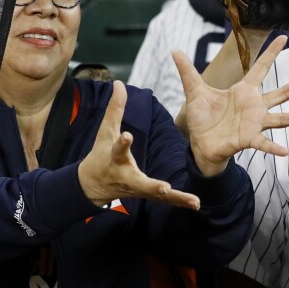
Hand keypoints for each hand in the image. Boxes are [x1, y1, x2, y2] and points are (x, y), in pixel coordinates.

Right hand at [78, 80, 202, 210]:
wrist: (92, 186)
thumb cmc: (101, 154)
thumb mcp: (105, 132)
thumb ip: (115, 108)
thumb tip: (119, 83)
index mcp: (115, 159)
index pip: (118, 149)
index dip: (122, 143)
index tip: (127, 136)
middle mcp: (127, 177)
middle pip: (141, 183)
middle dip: (153, 186)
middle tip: (165, 189)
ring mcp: (138, 190)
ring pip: (157, 196)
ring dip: (176, 199)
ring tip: (194, 202)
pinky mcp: (147, 196)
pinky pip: (165, 200)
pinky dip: (180, 202)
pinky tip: (196, 204)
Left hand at [174, 35, 288, 174]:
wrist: (201, 144)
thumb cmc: (203, 118)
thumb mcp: (194, 91)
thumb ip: (187, 71)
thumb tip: (174, 50)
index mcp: (243, 91)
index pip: (260, 68)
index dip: (271, 52)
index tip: (283, 36)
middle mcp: (254, 106)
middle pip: (282, 92)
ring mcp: (254, 123)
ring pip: (279, 118)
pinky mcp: (248, 139)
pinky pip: (264, 143)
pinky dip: (274, 148)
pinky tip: (286, 151)